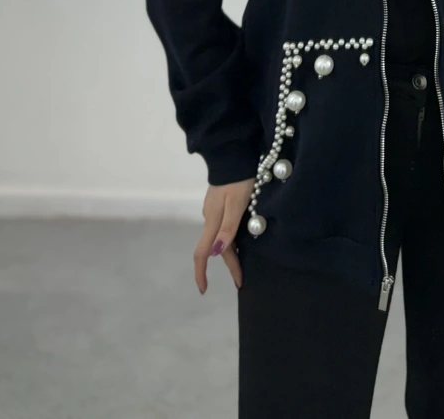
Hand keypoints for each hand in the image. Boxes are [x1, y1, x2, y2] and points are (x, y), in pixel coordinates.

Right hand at [194, 179, 252, 293]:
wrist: (233, 154)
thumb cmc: (238, 179)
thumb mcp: (237, 203)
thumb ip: (228, 227)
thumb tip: (216, 252)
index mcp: (213, 221)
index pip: (202, 253)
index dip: (201, 273)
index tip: (204, 290)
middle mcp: (210, 217)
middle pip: (216, 248)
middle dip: (228, 265)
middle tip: (241, 280)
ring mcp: (213, 210)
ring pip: (220, 238)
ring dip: (230, 253)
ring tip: (242, 264)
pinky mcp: (219, 203)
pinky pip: (223, 227)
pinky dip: (230, 239)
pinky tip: (238, 240)